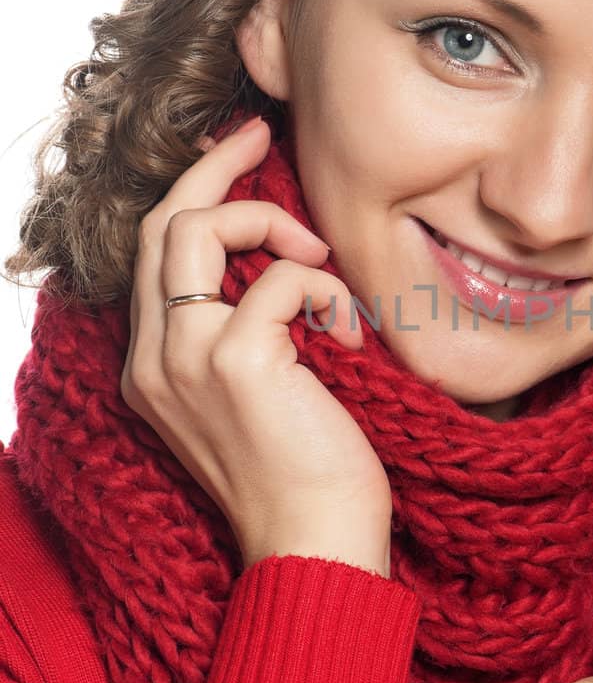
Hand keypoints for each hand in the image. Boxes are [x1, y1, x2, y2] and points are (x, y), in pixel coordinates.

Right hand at [120, 115, 392, 573]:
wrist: (315, 546)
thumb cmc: (306, 476)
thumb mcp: (260, 395)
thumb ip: (248, 332)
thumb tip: (283, 263)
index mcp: (153, 367)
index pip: (155, 251)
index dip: (196, 192)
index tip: (239, 155)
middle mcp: (154, 359)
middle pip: (162, 222)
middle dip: (214, 166)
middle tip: (260, 136)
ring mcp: (186, 359)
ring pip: (199, 228)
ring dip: (270, 220)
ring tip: (320, 255)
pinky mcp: (237, 362)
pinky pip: (283, 276)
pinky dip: (325, 288)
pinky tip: (349, 332)